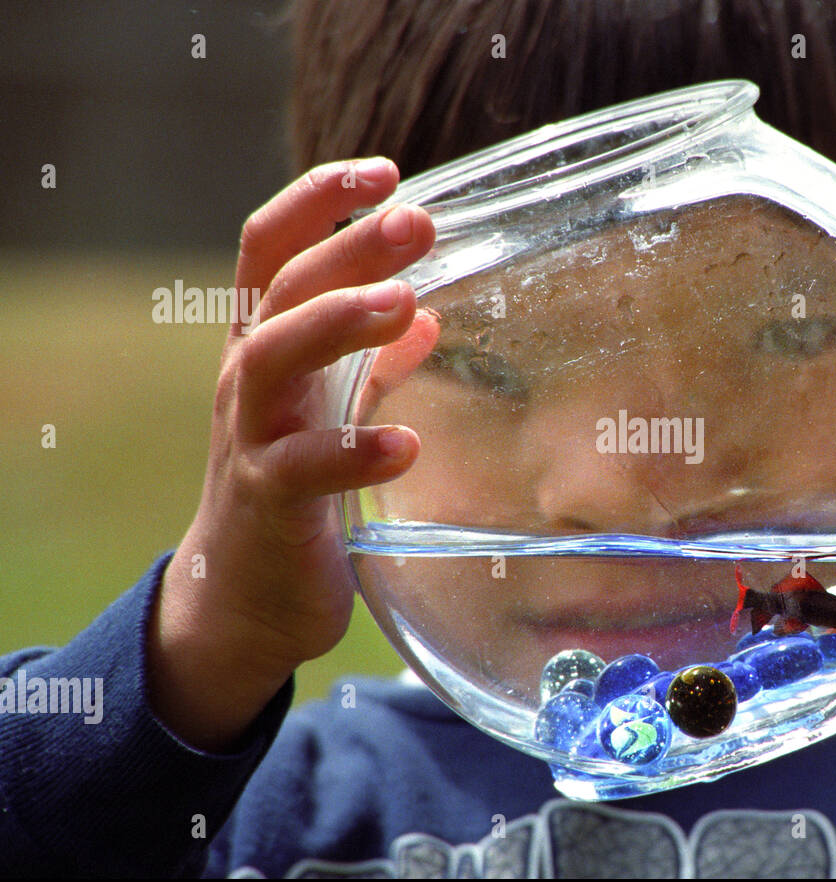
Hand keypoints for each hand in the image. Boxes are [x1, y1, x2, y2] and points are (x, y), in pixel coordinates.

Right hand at [147, 158, 438, 750]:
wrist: (242, 591)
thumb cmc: (290, 487)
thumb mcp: (324, 410)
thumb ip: (370, 364)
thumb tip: (430, 314)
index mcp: (264, 344)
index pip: (273, 248)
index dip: (318, 201)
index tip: (387, 172)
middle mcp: (247, 379)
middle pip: (282, 290)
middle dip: (347, 248)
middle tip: (418, 221)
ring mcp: (251, 438)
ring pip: (272, 358)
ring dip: (338, 324)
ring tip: (405, 305)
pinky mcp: (268, 501)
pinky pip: (304, 468)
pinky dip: (355, 451)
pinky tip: (407, 443)